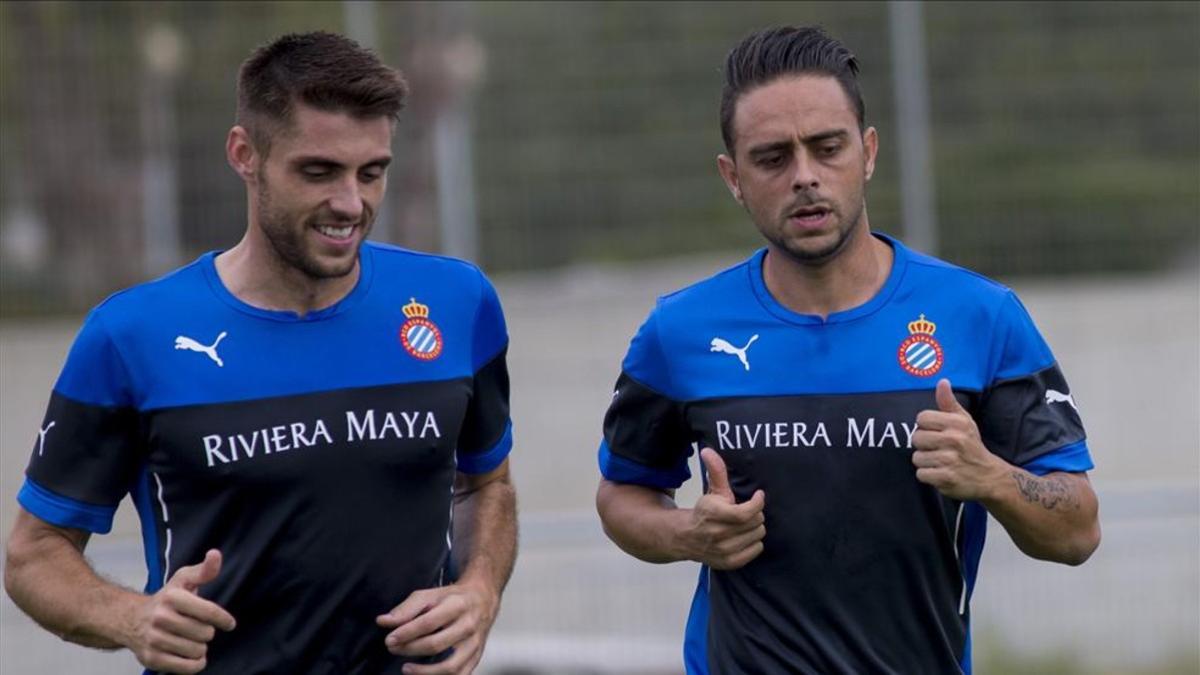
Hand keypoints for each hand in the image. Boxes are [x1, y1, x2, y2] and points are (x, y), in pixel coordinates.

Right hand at [129, 549, 235, 673]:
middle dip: (207, 632)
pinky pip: (186, 668)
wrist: (131, 620)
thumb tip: (215, 555)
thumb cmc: (166, 600)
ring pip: (197, 651)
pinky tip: (193, 656)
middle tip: (198, 628)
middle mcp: (161, 617)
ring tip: (192, 640)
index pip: (209, 612)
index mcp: (172, 597)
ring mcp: (154, 639)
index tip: (229, 623)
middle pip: (205, 633)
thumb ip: (204, 570)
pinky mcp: (152, 659)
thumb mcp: (184, 581)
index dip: (223, 619)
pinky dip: (195, 664)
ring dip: (200, 648)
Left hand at [376, 579, 498, 673]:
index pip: (428, 623)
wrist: (483, 599)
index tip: (389, 639)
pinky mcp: (477, 657)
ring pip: (450, 666)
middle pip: (436, 644)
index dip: (406, 633)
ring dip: (424, 671)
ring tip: (406, 668)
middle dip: (409, 649)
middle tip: (392, 648)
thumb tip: (383, 622)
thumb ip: (406, 608)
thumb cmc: (452, 597)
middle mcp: (468, 625)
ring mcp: (474, 644)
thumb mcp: (430, 595)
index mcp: (456, 605)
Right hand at [680, 448, 765, 569]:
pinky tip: (744, 536)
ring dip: (755, 527)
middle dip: (755, 513)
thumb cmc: (705, 512)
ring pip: (758, 535)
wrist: (686, 538)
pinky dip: (754, 542)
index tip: (758, 495)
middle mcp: (718, 534)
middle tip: (748, 510)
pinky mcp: (729, 562)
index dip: (757, 502)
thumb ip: (715, 470)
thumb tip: (708, 450)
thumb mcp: (712, 490)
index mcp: (714, 514)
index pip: (746, 513)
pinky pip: (756, 549)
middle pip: (756, 522)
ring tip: (745, 523)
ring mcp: (724, 551)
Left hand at [912, 379, 1006, 500]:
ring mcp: (950, 460)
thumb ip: (949, 402)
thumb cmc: (971, 445)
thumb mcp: (964, 421)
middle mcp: (954, 440)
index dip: (925, 426)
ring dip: (926, 462)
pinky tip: (941, 473)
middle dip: (924, 445)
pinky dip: (928, 475)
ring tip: (941, 462)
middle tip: (939, 449)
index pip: (921, 418)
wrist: (989, 476)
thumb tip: (942, 382)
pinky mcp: (946, 478)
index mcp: (957, 423)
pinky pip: (921, 474)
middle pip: (916, 438)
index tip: (936, 432)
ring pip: (917, 457)